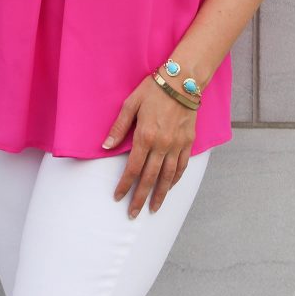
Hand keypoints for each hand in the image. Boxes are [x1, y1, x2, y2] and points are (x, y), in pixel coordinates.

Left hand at [103, 73, 197, 217]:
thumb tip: (105, 146)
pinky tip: (170, 187)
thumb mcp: (131, 104)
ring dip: (160, 195)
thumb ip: (119, 127)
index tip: (118, 198)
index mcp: (145, 136)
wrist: (183, 81)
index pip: (132, 168)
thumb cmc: (154, 89)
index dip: (124, 185)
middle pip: (150, 178)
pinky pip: (182, 166)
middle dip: (140, 198)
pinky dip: (176, 179)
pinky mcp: (189, 142)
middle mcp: (162, 145)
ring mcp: (177, 145)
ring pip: (168, 177)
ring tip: (153, 209)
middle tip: (133, 214)